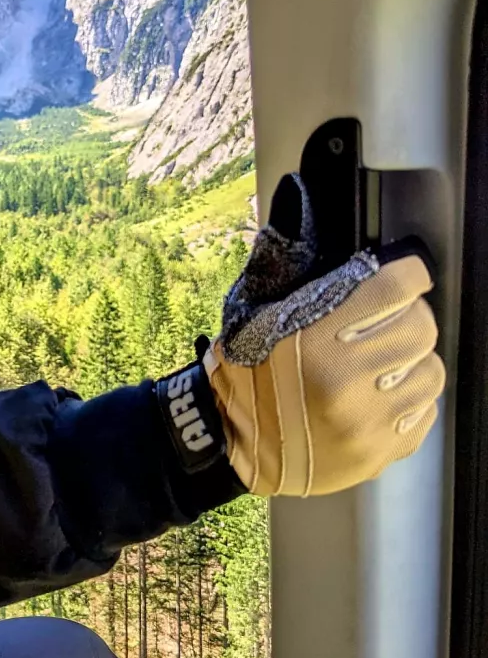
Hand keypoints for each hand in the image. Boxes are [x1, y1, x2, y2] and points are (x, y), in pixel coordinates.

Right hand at [207, 176, 444, 496]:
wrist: (227, 442)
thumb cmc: (241, 372)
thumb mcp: (253, 311)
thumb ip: (292, 269)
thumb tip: (304, 202)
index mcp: (314, 340)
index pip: (396, 287)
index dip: (407, 274)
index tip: (405, 275)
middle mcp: (346, 382)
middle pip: (420, 328)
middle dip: (409, 317)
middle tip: (389, 319)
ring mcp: (366, 423)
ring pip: (429, 372)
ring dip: (412, 360)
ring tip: (384, 361)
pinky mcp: (378, 454)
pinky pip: (424, 414)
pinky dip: (409, 400)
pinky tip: (382, 394)